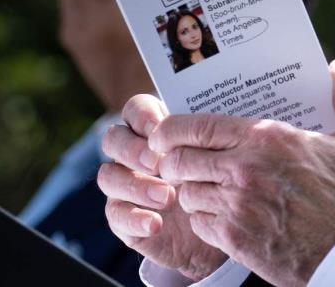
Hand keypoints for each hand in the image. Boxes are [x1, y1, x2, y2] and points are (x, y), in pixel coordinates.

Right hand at [97, 95, 226, 280]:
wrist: (226, 224)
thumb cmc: (222, 178)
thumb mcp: (218, 155)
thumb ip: (205, 138)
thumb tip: (200, 127)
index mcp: (154, 130)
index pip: (135, 110)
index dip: (142, 116)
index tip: (159, 129)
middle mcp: (133, 154)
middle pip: (113, 140)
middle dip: (132, 149)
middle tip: (158, 162)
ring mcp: (125, 186)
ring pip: (108, 177)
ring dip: (135, 185)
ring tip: (167, 196)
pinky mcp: (124, 218)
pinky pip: (116, 216)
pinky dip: (134, 219)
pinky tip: (156, 223)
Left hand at [153, 58, 334, 285]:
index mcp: (266, 138)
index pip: (196, 126)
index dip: (169, 129)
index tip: (162, 134)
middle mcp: (244, 169)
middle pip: (179, 160)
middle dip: (171, 161)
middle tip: (177, 162)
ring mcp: (238, 207)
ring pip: (186, 194)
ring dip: (190, 191)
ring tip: (203, 188)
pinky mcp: (237, 240)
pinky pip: (199, 225)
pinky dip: (203, 219)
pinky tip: (220, 216)